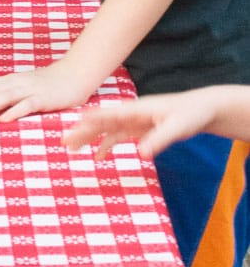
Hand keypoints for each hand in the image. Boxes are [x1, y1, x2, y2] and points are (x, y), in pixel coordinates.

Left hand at [0, 63, 93, 121]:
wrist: (74, 76)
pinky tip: (5, 120)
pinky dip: (15, 111)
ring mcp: (30, 89)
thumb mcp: (24, 87)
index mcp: (11, 80)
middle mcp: (17, 82)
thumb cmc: (47, 85)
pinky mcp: (43, 98)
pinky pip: (27, 104)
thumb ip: (9, 94)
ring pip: (5, 96)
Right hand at [62, 89, 220, 159]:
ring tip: (71, 149)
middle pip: (101, 122)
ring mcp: (133, 121)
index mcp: (136, 109)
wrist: (203, 109)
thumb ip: (159, 140)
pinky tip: (97, 157)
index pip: (109, 114)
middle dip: (82, 131)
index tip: (74, 124)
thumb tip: (140, 155)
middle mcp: (131, 113)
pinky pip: (117, 136)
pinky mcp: (139, 128)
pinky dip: (105, 145)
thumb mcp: (177, 128)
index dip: (91, 119)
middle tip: (64, 142)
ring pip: (105, 130)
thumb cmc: (191, 114)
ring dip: (89, 138)